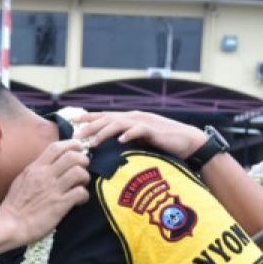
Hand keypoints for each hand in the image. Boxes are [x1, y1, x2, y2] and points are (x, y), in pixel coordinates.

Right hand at [0, 140, 88, 243]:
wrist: (10, 225)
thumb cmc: (15, 205)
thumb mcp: (22, 179)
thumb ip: (36, 170)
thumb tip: (49, 164)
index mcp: (35, 168)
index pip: (56, 147)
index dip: (71, 145)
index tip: (78, 150)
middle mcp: (45, 175)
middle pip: (72, 156)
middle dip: (83, 160)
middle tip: (83, 169)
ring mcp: (53, 190)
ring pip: (79, 172)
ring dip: (85, 178)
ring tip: (81, 185)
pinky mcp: (59, 205)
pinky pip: (80, 192)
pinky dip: (84, 195)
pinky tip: (79, 200)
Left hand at [73, 110, 206, 159]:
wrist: (188, 141)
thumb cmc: (163, 143)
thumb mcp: (141, 140)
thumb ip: (127, 139)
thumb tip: (110, 147)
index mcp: (130, 119)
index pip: (105, 116)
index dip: (89, 117)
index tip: (73, 122)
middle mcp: (134, 117)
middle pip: (108, 119)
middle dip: (90, 126)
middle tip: (76, 135)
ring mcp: (144, 122)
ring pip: (119, 124)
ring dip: (104, 132)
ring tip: (92, 142)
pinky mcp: (154, 130)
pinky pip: (139, 130)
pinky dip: (129, 134)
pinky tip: (120, 140)